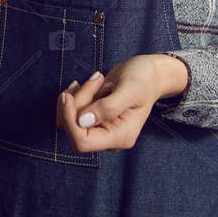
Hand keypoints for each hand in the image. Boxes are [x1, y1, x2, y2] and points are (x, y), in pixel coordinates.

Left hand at [57, 54, 189, 152]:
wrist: (150, 74)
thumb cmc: (144, 80)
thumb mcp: (130, 90)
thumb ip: (107, 107)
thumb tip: (82, 121)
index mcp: (120, 137)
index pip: (82, 142)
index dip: (70, 121)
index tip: (67, 96)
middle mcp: (108, 137)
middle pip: (73, 128)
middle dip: (78, 101)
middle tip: (97, 78)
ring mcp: (99, 128)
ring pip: (69, 118)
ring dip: (78, 95)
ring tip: (98, 78)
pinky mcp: (92, 118)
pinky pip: (72, 112)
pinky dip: (76, 94)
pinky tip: (92, 82)